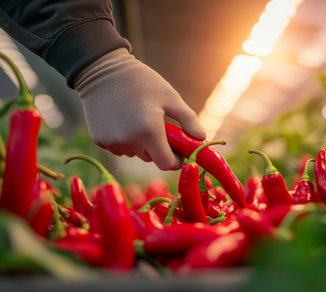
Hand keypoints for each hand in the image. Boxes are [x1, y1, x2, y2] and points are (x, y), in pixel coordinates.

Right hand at [73, 48, 205, 169]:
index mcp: (149, 132)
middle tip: (159, 127)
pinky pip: (119, 148)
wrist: (102, 70)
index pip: (166, 164)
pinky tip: (123, 120)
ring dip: (141, 144)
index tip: (178, 151)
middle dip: (158, 148)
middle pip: (150, 158)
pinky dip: (125, 140)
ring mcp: (111, 142)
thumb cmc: (142, 82)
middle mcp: (129, 141)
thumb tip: (202, 139)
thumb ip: (189, 120)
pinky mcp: (99, 140)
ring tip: (139, 119)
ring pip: (135, 153)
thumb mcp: (171, 98)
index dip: (175, 160)